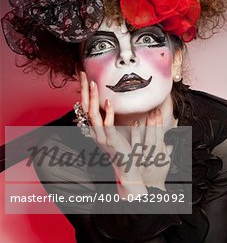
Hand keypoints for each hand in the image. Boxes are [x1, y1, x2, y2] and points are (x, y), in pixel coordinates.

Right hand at [80, 72, 171, 193]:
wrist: (126, 168)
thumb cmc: (122, 149)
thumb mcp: (113, 132)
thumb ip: (109, 120)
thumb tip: (108, 104)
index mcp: (95, 128)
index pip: (85, 106)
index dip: (83, 92)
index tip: (83, 77)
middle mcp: (95, 131)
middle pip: (85, 108)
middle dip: (83, 90)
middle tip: (83, 75)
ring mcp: (102, 136)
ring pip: (93, 115)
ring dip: (92, 98)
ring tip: (93, 84)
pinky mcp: (111, 140)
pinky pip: (107, 125)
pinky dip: (107, 113)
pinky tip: (109, 102)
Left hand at [134, 107, 171, 190]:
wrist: (150, 188)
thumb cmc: (157, 173)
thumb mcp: (165, 161)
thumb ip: (166, 148)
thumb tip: (168, 138)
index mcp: (161, 156)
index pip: (161, 137)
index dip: (160, 124)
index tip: (159, 113)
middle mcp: (152, 159)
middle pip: (154, 140)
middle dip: (154, 125)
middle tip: (153, 111)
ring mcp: (143, 161)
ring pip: (143, 145)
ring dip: (141, 131)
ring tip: (139, 119)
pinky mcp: (134, 163)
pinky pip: (133, 150)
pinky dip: (133, 138)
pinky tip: (131, 131)